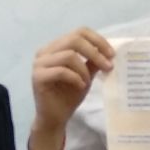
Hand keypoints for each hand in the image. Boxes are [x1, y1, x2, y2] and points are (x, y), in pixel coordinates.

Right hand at [28, 29, 113, 149]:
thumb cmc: (69, 95)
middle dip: (95, 52)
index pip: (79, 32)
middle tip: (108, 66)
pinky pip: (61, 71)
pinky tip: (80, 86)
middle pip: (74, 39)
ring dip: (84, 69)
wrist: (55, 117)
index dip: (97, 40)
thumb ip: (93, 61)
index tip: (112, 54)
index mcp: (56, 47)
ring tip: (88, 82)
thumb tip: (109, 50)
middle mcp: (45, 52)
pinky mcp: (38, 77)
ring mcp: (39, 64)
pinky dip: (75, 78)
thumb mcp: (86, 75)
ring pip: (68, 55)